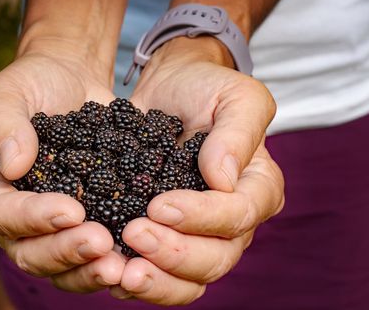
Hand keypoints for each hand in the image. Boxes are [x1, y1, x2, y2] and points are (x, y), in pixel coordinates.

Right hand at [0, 40, 124, 292]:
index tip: (71, 209)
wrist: (73, 83)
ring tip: (121, 266)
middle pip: (29, 252)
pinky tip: (139, 257)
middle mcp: (15, 216)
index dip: (30, 218)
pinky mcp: (87, 223)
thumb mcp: (10, 92)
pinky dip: (113, 260)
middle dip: (65, 252)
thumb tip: (12, 165)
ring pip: (62, 265)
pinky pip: (93, 253)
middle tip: (100, 244)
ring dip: (89, 270)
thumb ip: (2, 124)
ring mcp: (51, 225)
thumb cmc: (34, 83)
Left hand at [110, 38, 283, 304]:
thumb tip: (222, 180)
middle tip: (134, 235)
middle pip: (216, 258)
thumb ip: (238, 133)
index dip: (202, 217)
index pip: (239, 215)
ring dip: (156, 280)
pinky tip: (111, 270)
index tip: (160, 205)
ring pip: (189, 279)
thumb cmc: (207, 88)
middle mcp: (233, 220)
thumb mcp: (235, 96)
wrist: (171, 88)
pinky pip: (159, 272)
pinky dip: (139, 279)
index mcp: (257, 188)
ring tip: (121, 270)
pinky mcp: (166, 236)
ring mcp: (198, 234)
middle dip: (175, 253)